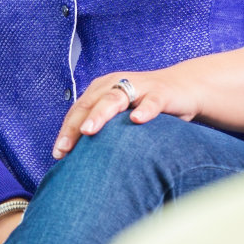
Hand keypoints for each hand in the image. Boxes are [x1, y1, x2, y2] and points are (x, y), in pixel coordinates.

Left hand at [51, 68, 202, 159]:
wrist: (185, 88)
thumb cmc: (146, 105)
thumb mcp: (121, 116)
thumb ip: (103, 130)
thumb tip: (79, 158)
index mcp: (101, 90)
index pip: (78, 110)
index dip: (66, 130)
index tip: (58, 153)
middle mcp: (116, 84)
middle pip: (90, 104)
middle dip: (75, 126)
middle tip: (64, 147)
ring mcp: (139, 87)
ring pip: (115, 99)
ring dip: (100, 114)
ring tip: (88, 130)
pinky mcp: (162, 93)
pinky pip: (152, 101)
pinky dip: (144, 110)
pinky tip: (137, 120)